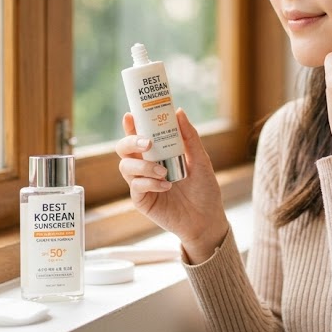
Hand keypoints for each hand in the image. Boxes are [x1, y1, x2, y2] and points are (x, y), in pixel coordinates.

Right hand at [116, 109, 229, 262]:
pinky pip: (136, 187)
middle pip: (123, 149)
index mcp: (158, 154)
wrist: (207, 220)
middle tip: (148, 142)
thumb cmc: (204, 190)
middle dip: (131, 141)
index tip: (130, 115)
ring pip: (125, 166)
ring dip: (143, 165)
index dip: (131, 125)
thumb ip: (189, 138)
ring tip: (164, 171)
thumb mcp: (201, 160)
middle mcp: (146, 166)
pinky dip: (149, 183)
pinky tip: (166, 186)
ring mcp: (142, 183)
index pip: (139, 136)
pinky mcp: (142, 200)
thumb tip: (179, 112)